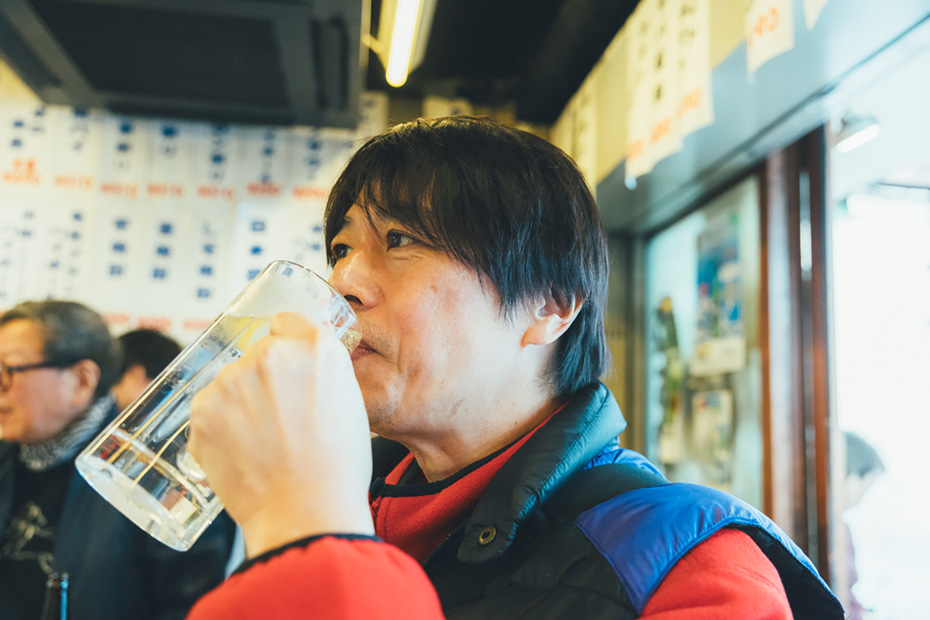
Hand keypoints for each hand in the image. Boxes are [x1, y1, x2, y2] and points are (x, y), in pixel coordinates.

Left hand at [189, 312, 373, 556]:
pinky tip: (242, 453)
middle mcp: (272, 354)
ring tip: (262, 444)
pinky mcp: (204, 409)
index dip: (286, 345)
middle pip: (256, 355)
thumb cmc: (336, 468)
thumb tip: (301, 366)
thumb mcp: (349, 404)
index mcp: (317, 348)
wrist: (306, 513)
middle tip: (278, 420)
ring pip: (230, 383)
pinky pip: (210, 410)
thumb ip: (322, 372)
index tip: (284, 367)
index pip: (287, 322)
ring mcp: (233, 380)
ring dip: (239, 404)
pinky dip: (220, 428)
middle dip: (262, 380)